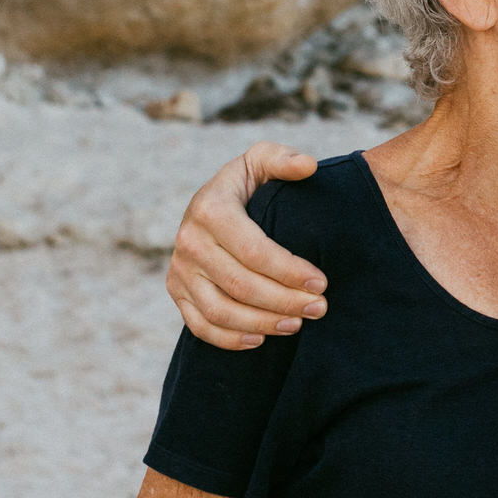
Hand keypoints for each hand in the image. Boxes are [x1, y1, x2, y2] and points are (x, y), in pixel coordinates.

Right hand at [166, 144, 324, 347]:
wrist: (210, 204)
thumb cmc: (247, 184)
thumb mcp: (262, 160)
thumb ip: (284, 159)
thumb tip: (308, 166)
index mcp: (210, 208)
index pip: (254, 251)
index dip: (289, 271)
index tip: (321, 282)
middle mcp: (188, 240)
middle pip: (240, 285)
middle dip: (284, 301)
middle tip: (320, 308)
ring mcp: (179, 269)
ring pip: (221, 311)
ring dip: (262, 323)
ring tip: (297, 324)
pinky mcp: (176, 291)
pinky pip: (200, 326)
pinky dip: (230, 339)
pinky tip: (261, 338)